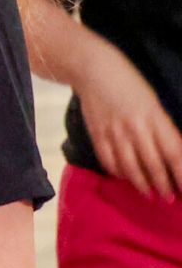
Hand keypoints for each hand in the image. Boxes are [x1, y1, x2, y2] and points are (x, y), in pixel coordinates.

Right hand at [75, 45, 181, 199]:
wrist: (95, 70)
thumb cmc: (131, 85)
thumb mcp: (153, 104)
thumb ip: (162, 129)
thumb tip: (172, 155)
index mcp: (154, 117)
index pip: (173, 152)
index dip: (181, 173)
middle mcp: (136, 127)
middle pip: (153, 163)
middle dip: (163, 184)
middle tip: (168, 197)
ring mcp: (114, 131)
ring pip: (130, 165)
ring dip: (141, 183)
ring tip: (149, 194)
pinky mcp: (97, 133)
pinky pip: (108, 159)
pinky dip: (118, 172)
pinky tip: (125, 177)